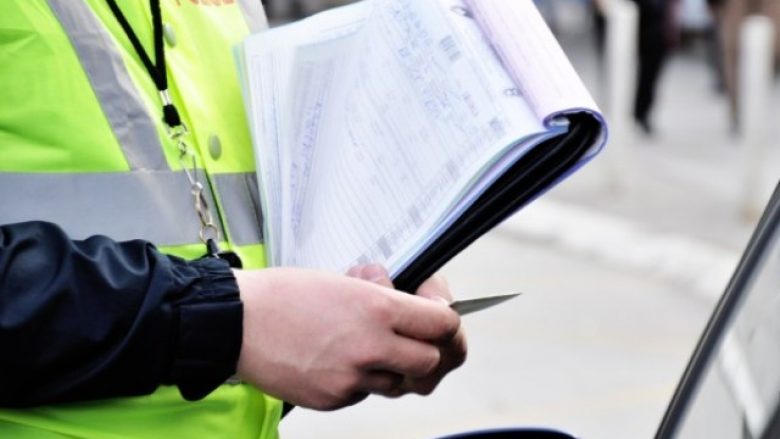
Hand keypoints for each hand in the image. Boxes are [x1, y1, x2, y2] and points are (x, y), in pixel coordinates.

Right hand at [233, 267, 461, 409]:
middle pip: (431, 362)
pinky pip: (364, 392)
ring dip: (395, 365)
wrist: (235, 323)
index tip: (434, 306)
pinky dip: (362, 378)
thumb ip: (381, 292)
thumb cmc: (283, 294)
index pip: (444, 322)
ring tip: (369, 342)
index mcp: (377, 308)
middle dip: (427, 347)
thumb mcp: (342, 279)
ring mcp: (352, 379)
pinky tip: (340, 357)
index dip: (446, 314)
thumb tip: (404, 296)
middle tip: (414, 333)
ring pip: (399, 383)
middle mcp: (371, 347)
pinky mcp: (333, 399)